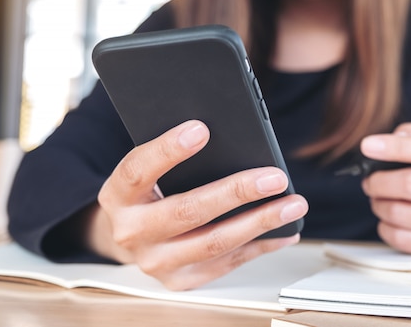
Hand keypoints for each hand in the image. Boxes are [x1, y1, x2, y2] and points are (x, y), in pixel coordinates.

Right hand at [85, 120, 307, 289]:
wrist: (129, 236)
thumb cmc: (147, 192)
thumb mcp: (147, 170)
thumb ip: (173, 155)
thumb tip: (230, 135)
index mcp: (118, 195)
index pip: (139, 169)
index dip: (168, 150)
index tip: (201, 129)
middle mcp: (132, 232)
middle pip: (188, 211)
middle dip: (237, 192)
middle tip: (274, 177)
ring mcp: (155, 262)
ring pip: (215, 242)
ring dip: (260, 222)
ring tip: (292, 203)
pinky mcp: (180, 281)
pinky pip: (227, 263)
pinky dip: (261, 245)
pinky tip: (284, 230)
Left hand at [361, 122, 410, 255]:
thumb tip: (390, 139)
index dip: (396, 147)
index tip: (367, 146)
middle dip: (379, 182)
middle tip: (370, 182)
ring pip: (399, 213)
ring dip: (378, 205)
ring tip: (379, 199)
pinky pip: (400, 238)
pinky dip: (384, 227)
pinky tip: (388, 219)